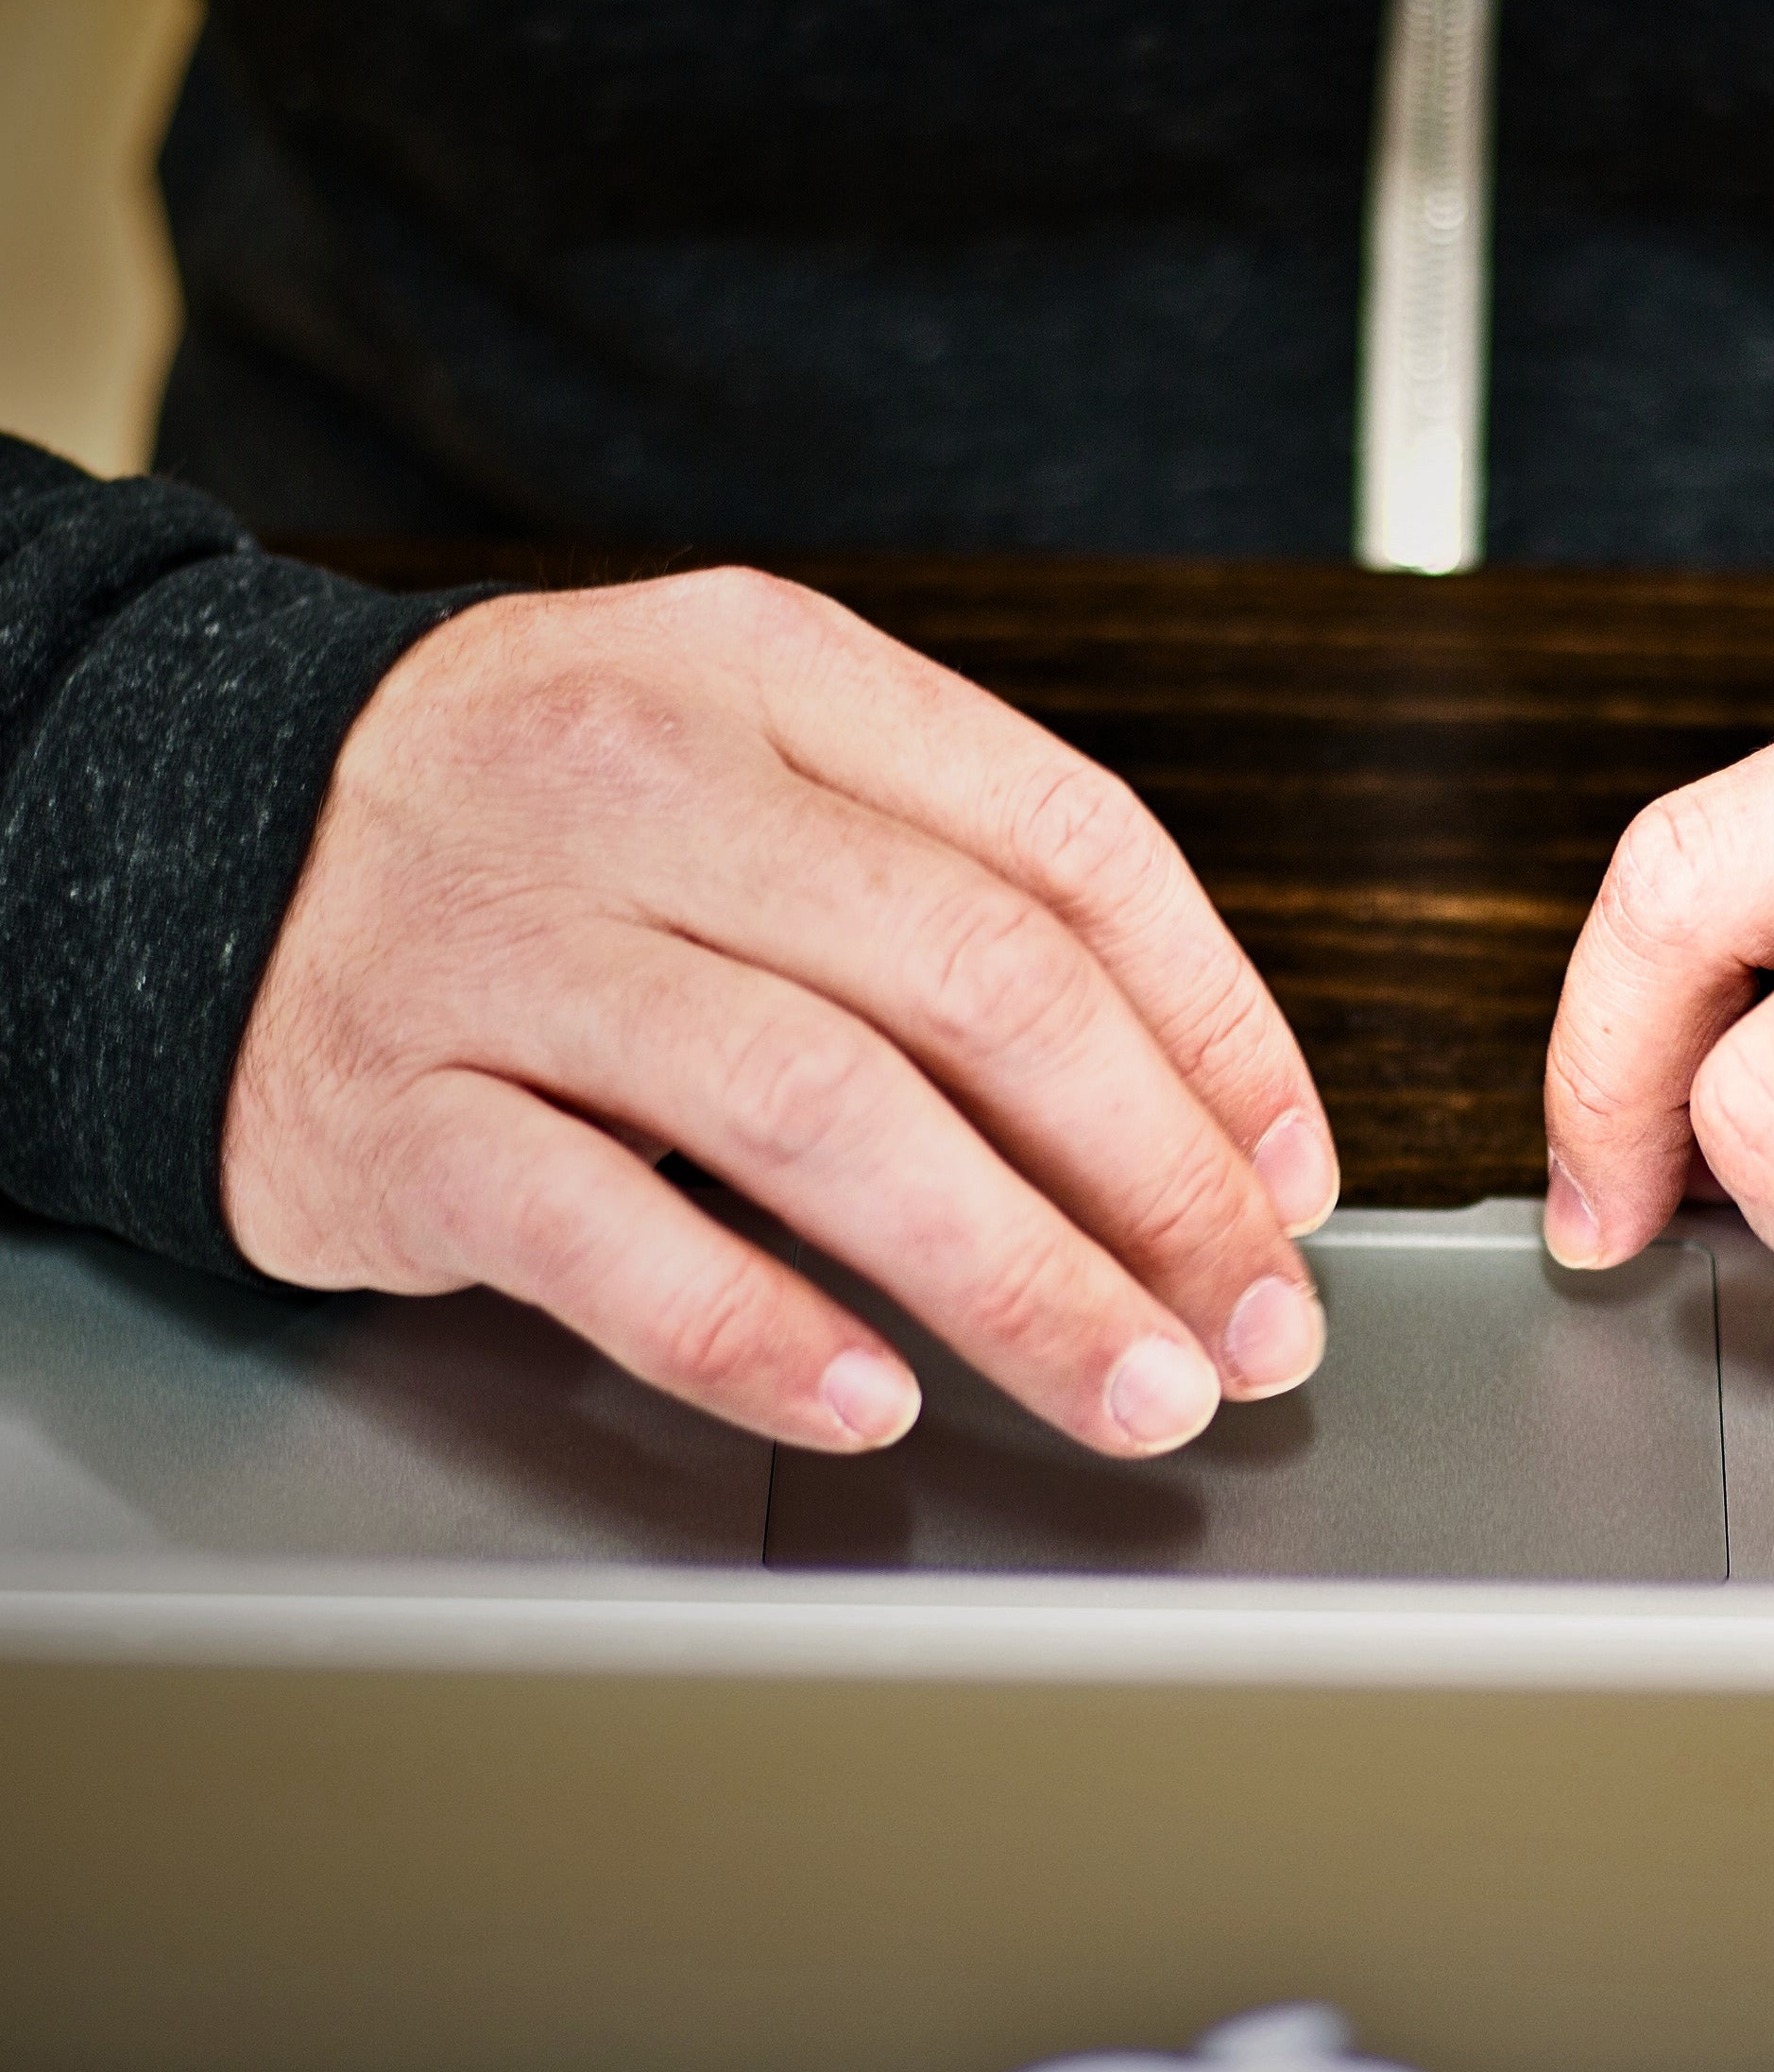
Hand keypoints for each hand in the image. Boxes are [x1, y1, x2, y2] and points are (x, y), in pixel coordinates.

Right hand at [225, 569, 1338, 1456]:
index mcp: (774, 671)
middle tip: (1256, 1321)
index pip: (1067, 843)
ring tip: (1134, 1387)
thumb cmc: (546, 836)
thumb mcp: (750, 766)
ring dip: (1014, 1273)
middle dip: (1157, 1178)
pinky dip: (751, 1330)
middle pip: (976, 982)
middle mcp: (641, 782)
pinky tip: (872, 1401)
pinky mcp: (383, 1105)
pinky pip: (596, 1231)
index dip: (1219, 1027)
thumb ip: (953, 884)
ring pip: (819, 1111)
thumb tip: (1208, 1110)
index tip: (1291, 1176)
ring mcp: (501, 941)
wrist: (184, 842)